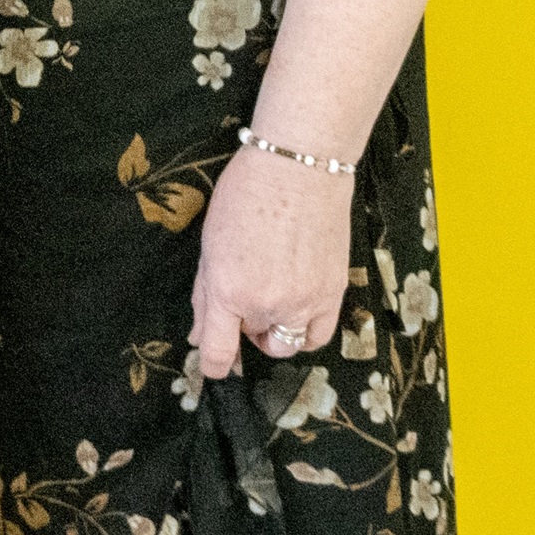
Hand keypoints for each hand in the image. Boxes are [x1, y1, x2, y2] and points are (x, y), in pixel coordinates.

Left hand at [188, 143, 356, 376]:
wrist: (299, 170)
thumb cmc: (245, 196)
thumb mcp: (210, 245)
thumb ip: (205, 295)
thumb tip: (199, 335)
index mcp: (229, 290)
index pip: (218, 352)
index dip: (213, 365)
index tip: (213, 365)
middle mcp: (268, 304)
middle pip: (252, 341)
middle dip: (243, 327)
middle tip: (243, 296)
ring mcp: (305, 302)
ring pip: (287, 344)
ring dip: (274, 331)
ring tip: (270, 299)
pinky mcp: (334, 294)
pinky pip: (319, 335)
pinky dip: (305, 331)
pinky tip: (296, 307)